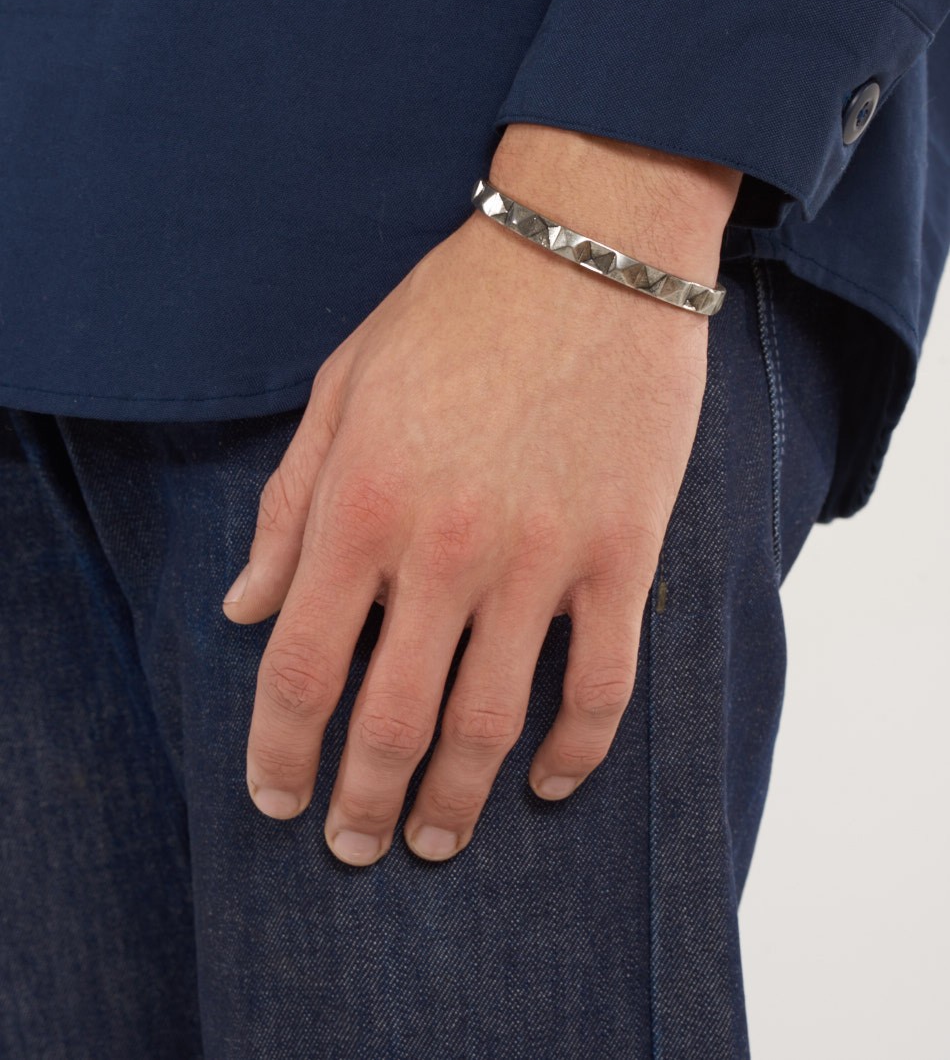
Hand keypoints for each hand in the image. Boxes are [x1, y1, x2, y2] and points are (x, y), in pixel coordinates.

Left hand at [222, 124, 740, 864]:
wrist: (588, 250)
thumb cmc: (454, 311)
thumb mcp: (342, 389)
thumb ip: (288, 507)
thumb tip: (244, 609)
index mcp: (361, 503)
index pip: (299, 666)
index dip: (279, 750)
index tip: (276, 795)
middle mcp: (443, 547)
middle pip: (391, 719)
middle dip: (365, 803)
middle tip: (356, 845)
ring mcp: (540, 557)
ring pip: (491, 721)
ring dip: (457, 801)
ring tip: (439, 841)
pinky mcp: (621, 552)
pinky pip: (602, 683)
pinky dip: (576, 751)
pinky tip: (549, 780)